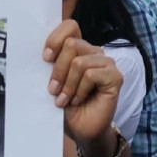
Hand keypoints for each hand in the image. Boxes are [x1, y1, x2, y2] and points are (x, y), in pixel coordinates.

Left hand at [44, 20, 122, 146]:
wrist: (81, 130)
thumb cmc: (67, 106)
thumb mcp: (54, 81)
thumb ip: (51, 64)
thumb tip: (41, 53)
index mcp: (79, 49)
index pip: (70, 26)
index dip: (55, 38)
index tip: (45, 58)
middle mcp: (94, 52)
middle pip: (71, 44)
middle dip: (58, 71)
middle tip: (53, 90)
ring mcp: (106, 63)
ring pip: (79, 62)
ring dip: (68, 85)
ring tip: (65, 99)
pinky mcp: (115, 77)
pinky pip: (91, 75)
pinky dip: (80, 90)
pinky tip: (78, 100)